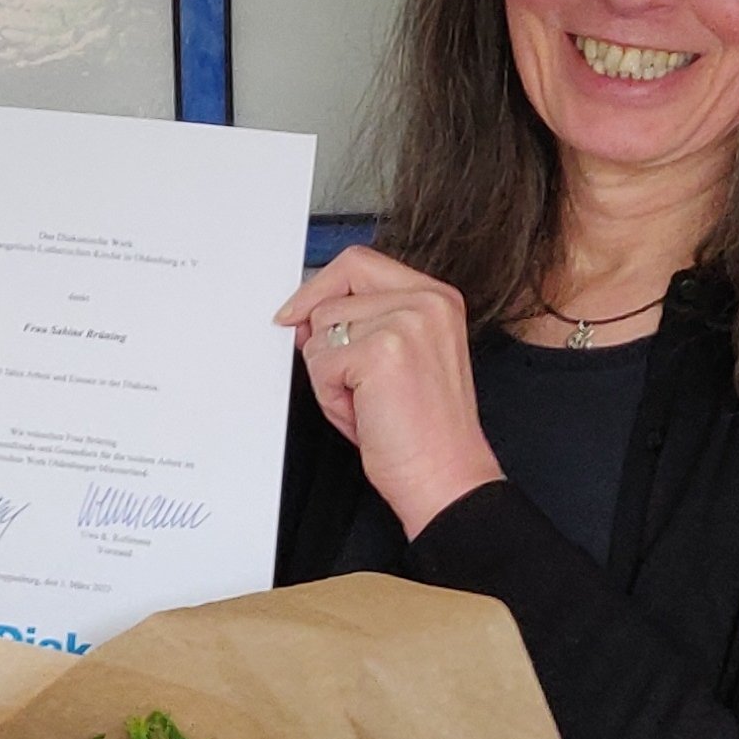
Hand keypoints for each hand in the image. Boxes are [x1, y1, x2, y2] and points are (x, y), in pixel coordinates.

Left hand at [276, 246, 502, 538]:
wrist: (444, 475)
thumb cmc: (421, 430)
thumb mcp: (395, 359)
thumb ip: (359, 325)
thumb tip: (304, 317)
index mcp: (435, 298)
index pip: (358, 263)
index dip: (318, 288)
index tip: (294, 313)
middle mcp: (426, 301)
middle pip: (331, 297)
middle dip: (325, 344)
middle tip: (351, 383)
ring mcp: (406, 321)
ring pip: (320, 332)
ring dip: (329, 376)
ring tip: (367, 402)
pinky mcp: (382, 351)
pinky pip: (320, 364)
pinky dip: (330, 396)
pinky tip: (365, 412)